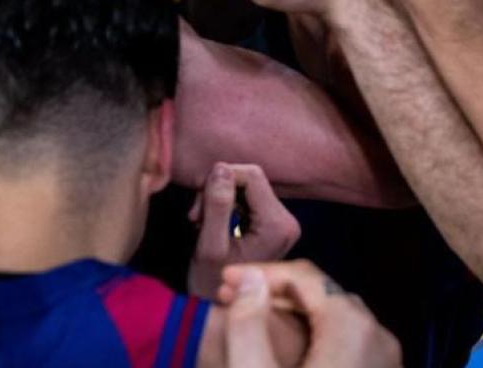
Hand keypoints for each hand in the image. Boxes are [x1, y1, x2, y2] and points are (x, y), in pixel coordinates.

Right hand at [187, 163, 300, 297]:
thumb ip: (217, 206)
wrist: (222, 316)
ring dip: (218, 202)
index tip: (198, 206)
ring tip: (200, 225)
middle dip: (218, 193)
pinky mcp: (271, 226)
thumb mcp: (210, 246)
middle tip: (195, 218)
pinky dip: (224, 209)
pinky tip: (211, 228)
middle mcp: (287, 221)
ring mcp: (281, 224)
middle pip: (249, 180)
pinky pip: (245, 201)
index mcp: (279, 225)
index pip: (252, 175)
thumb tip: (221, 167)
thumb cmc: (212, 288)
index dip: (221, 179)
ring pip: (244, 189)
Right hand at [219, 261, 400, 367]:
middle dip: (277, 291)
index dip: (261, 273)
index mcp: (354, 330)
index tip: (223, 283)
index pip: (307, 276)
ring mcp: (387, 361)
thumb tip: (250, 280)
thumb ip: (247, 327)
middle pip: (324, 294)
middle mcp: (381, 339)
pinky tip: (286, 348)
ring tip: (254, 320)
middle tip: (232, 298)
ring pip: (337, 317)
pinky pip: (350, 341)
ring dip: (295, 312)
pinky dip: (317, 334)